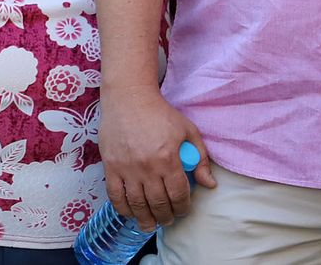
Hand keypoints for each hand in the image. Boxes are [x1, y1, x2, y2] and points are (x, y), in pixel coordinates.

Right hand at [97, 87, 215, 231]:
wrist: (128, 98)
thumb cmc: (160, 113)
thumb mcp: (188, 131)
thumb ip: (200, 158)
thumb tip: (210, 184)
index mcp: (168, 158)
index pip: (178, 194)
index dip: (183, 208)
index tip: (183, 210)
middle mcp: (147, 167)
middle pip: (158, 204)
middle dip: (165, 217)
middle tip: (167, 219)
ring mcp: (127, 168)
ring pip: (137, 204)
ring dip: (145, 219)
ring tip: (150, 223)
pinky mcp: (110, 166)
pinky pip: (115, 195)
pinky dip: (123, 208)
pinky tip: (130, 212)